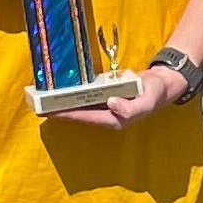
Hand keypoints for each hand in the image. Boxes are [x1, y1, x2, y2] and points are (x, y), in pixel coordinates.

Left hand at [51, 66, 185, 129]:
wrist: (163, 83)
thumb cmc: (155, 93)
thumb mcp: (147, 100)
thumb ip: (131, 107)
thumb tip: (111, 104)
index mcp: (115, 119)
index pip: (86, 117)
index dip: (68, 115)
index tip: (50, 113)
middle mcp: (108, 115)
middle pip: (80, 114)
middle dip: (61, 112)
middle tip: (39, 107)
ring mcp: (108, 107)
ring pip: (82, 107)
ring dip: (65, 104)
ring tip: (46, 101)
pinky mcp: (108, 98)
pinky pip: (88, 98)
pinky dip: (75, 96)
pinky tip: (64, 92)